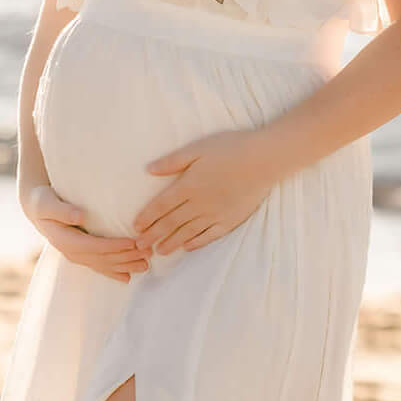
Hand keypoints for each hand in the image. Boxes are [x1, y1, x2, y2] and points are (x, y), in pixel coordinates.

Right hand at [22, 183, 150, 283]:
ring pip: (103, 265)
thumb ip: (62, 210)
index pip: (93, 246)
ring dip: (125, 266)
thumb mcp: (47, 203)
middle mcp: (71, 252)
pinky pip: (99, 267)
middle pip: (102, 258)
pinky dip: (114, 272)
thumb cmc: (43, 201)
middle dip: (126, 258)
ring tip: (146, 265)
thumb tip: (80, 215)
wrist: (37, 209)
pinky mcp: (81, 256)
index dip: (113, 246)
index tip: (132, 243)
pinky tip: (128, 277)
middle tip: (148, 253)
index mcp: (64, 241)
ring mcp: (76, 256)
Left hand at [131, 127, 282, 255]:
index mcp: (188, 186)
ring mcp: (215, 215)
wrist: (264, 160)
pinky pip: (209, 236)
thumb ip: (172, 161)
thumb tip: (148, 170)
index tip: (135, 227)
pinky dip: (197, 243)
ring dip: (171, 243)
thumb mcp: (197, 148)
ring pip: (188, 233)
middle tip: (140, 247)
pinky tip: (188, 247)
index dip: (146, 217)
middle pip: (170, 223)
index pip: (161, 206)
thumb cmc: (230, 148)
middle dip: (153, 236)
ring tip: (160, 252)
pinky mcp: (230, 220)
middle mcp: (199, 204)